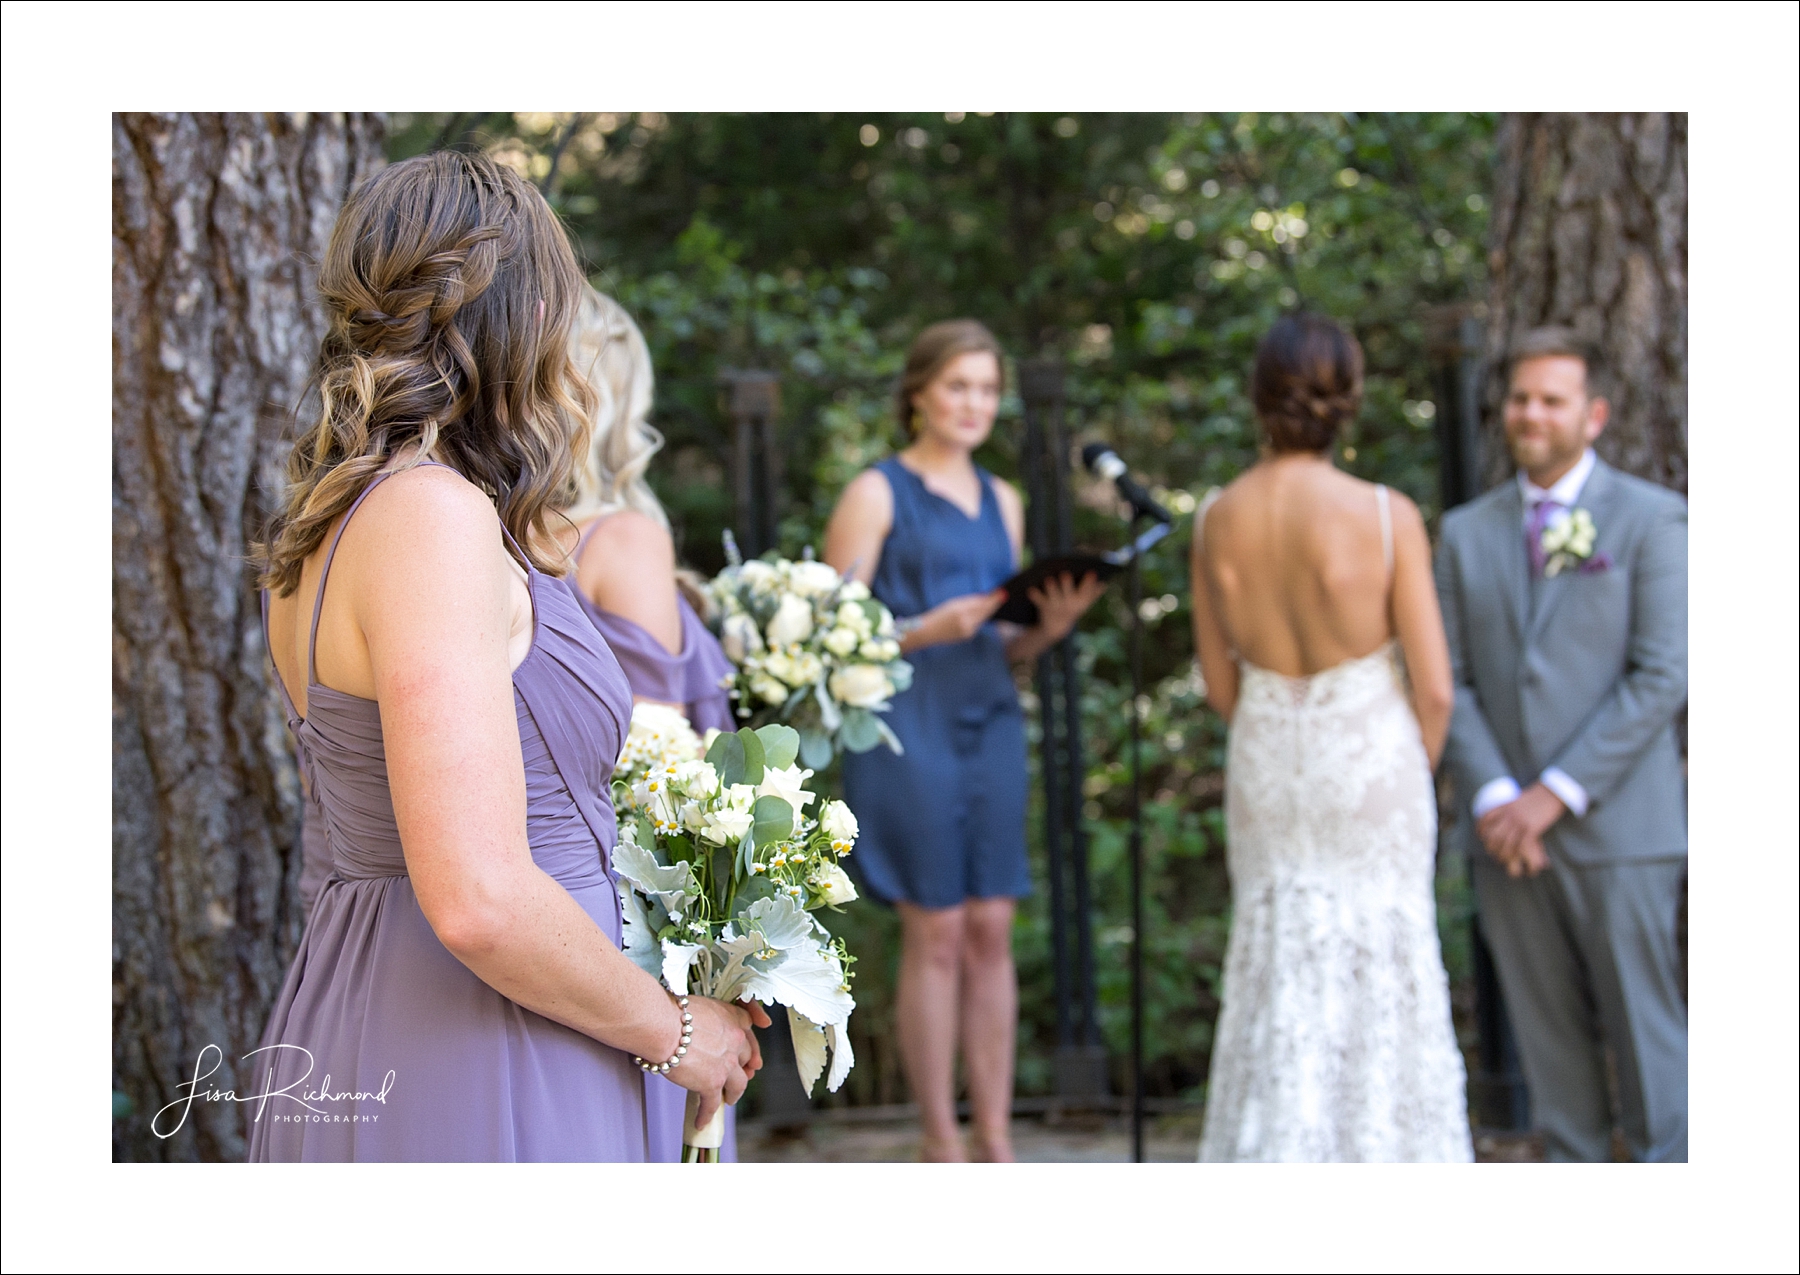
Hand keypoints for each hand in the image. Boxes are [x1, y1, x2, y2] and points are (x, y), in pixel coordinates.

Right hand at [667, 996, 771, 1128]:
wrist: (663, 1027)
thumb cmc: (673, 1013)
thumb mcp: (700, 1006)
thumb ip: (710, 1019)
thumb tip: (701, 1030)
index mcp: (734, 1019)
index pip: (749, 1033)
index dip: (749, 1047)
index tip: (749, 1055)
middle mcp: (735, 1041)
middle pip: (747, 1059)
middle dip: (745, 1068)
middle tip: (742, 1075)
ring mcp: (726, 1064)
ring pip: (739, 1084)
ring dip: (734, 1094)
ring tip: (728, 1099)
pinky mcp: (712, 1084)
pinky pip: (712, 1104)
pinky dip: (706, 1114)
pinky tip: (701, 1122)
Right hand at [916, 590, 1005, 647]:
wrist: (929, 631)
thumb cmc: (939, 614)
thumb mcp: (953, 604)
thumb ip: (969, 602)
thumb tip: (984, 598)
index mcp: (960, 611)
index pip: (981, 604)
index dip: (992, 599)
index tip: (1002, 592)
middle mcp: (965, 621)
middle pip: (985, 612)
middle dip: (994, 604)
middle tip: (1003, 595)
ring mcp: (967, 630)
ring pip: (982, 619)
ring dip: (988, 611)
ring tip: (995, 601)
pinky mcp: (968, 636)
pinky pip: (977, 625)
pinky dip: (980, 618)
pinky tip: (983, 613)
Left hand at [1026, 571, 1107, 642]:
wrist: (1056, 629)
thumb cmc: (1071, 609)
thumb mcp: (1084, 603)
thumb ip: (1093, 593)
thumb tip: (1104, 583)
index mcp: (1082, 602)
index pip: (1088, 591)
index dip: (1090, 582)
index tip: (1092, 572)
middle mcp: (1070, 605)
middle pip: (1069, 593)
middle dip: (1067, 584)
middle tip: (1065, 573)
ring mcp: (1056, 607)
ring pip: (1054, 596)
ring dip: (1052, 589)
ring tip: (1048, 579)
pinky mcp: (1044, 608)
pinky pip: (1039, 601)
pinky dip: (1035, 596)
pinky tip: (1030, 589)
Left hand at [1477, 783, 1564, 877]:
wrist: (1553, 793)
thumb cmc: (1538, 796)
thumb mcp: (1519, 799)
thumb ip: (1510, 807)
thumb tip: (1505, 813)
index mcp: (1505, 806)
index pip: (1486, 818)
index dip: (1481, 829)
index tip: (1480, 836)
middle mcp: (1510, 814)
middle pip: (1494, 833)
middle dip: (1490, 845)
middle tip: (1491, 852)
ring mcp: (1520, 822)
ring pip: (1505, 842)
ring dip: (1501, 853)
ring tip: (1501, 859)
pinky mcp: (1532, 829)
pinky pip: (1520, 845)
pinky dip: (1515, 853)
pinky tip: (1514, 857)